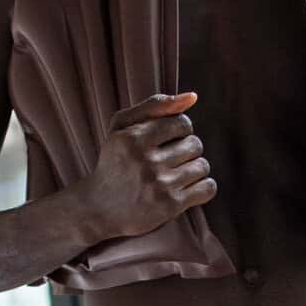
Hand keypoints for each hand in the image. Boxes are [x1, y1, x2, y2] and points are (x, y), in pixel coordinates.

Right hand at [86, 92, 215, 241]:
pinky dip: (204, 187)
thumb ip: (154, 106)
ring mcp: (158, 184)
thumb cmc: (114, 162)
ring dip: (194, 170)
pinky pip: (207, 188)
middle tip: (171, 160)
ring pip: (202, 166)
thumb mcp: (122, 127)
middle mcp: (145, 161)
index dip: (180, 131)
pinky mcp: (169, 205)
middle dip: (187, 151)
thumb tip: (192, 97)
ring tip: (177, 175)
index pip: (182, 123)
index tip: (169, 141)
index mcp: (132, 138)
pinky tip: (188, 189)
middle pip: (195, 144)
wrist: (98, 208)